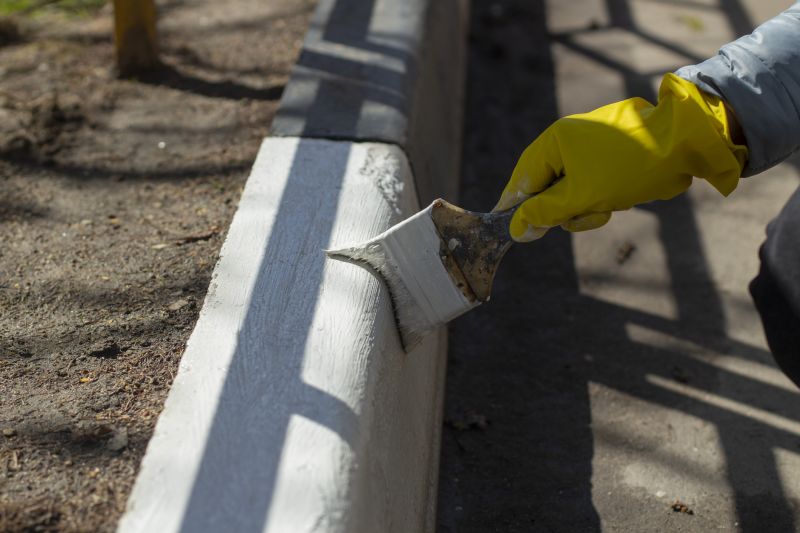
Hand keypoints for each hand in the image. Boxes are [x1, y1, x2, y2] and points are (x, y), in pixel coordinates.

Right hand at [494, 73, 747, 241]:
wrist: (684, 144)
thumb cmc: (629, 167)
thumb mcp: (581, 196)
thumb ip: (544, 213)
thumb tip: (516, 228)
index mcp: (556, 141)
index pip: (523, 178)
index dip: (514, 206)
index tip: (507, 228)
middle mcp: (569, 139)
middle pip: (547, 188)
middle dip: (565, 209)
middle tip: (583, 216)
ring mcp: (590, 147)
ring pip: (572, 191)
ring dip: (587, 207)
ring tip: (609, 206)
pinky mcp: (610, 156)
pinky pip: (592, 185)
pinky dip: (602, 198)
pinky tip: (622, 198)